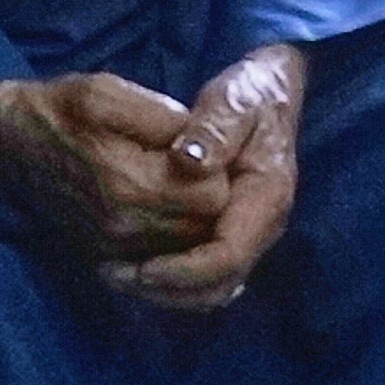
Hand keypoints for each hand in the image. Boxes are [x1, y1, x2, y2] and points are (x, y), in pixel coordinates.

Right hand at [0, 69, 211, 269]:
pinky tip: (174, 215)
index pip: (215, 196)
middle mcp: (125, 228)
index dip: (221, 172)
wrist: (6, 139)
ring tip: (185, 189)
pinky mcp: (107, 258)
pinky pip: (164, 266)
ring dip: (198, 223)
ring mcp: (115, 249)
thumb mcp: (109, 93)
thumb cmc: (61, 109)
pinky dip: (179, 245)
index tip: (206, 153)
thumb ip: (165, 118)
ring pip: (190, 250)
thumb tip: (207, 144)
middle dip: (213, 200)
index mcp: (131, 186)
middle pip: (208, 228)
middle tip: (199, 172)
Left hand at [115, 43, 307, 308]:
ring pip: (212, 289)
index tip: (140, 266)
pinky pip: (204, 277)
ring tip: (116, 276)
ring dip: (166, 292)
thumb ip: (215, 128)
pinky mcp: (229, 233)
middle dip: (168, 289)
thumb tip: (191, 162)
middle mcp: (261, 226)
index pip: (229, 254)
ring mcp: (247, 233)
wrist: (270, 92)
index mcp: (266, 197)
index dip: (185, 268)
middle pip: (219, 284)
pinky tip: (132, 268)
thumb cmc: (250, 94)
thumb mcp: (235, 99)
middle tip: (114, 275)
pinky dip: (170, 283)